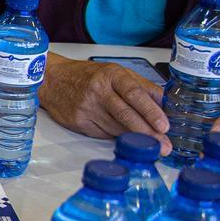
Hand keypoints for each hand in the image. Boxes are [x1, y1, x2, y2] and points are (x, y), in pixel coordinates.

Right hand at [40, 56, 171, 153]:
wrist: (53, 80)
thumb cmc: (87, 76)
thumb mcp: (117, 73)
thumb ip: (142, 87)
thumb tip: (166, 103)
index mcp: (111, 75)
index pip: (134, 94)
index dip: (150, 111)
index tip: (164, 125)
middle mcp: (98, 90)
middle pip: (126, 114)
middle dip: (147, 133)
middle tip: (163, 146)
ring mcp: (86, 107)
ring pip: (116, 128)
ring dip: (134, 138)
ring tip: (149, 147)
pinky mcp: (78, 122)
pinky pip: (103, 134)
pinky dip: (116, 136)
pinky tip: (123, 136)